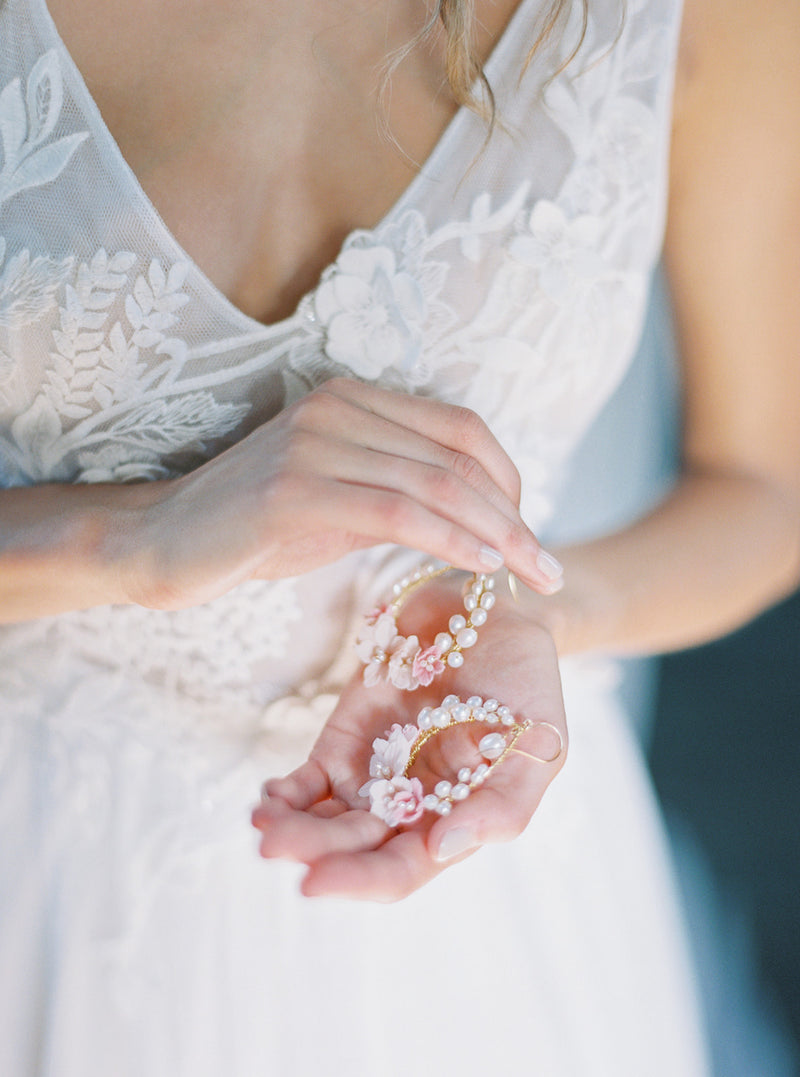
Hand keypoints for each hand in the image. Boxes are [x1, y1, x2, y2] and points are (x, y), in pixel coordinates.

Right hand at [124, 378, 562, 608]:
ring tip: (532, 574)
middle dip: (515, 516)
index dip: (508, 479)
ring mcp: (315, 442)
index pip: (460, 427)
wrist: (163, 541)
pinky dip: (449, 538)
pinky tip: (481, 566)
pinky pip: (396, 510)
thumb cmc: (256, 528)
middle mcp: (339, 408)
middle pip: (458, 457)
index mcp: (354, 400)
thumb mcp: (339, 501)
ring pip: (436, 483)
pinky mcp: (294, 488)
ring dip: (496, 533)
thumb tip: (473, 519)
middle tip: (548, 568)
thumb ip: (399, 492)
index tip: (528, 533)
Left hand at [252, 575, 566, 900]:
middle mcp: (407, 811)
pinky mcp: (344, 743)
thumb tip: (444, 848)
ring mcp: (372, 777)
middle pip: (351, 849)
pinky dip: (284, 795)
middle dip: (310, 851)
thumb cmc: (527, 687)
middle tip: (271, 845)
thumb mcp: (539, 745)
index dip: (360, 880)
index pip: (401, 870)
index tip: (314, 881)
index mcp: (453, 823)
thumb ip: (504, 804)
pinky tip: (267, 800)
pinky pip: (307, 782)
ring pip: (322, 821)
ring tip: (260, 823)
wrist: (492, 620)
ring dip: (289, 828)